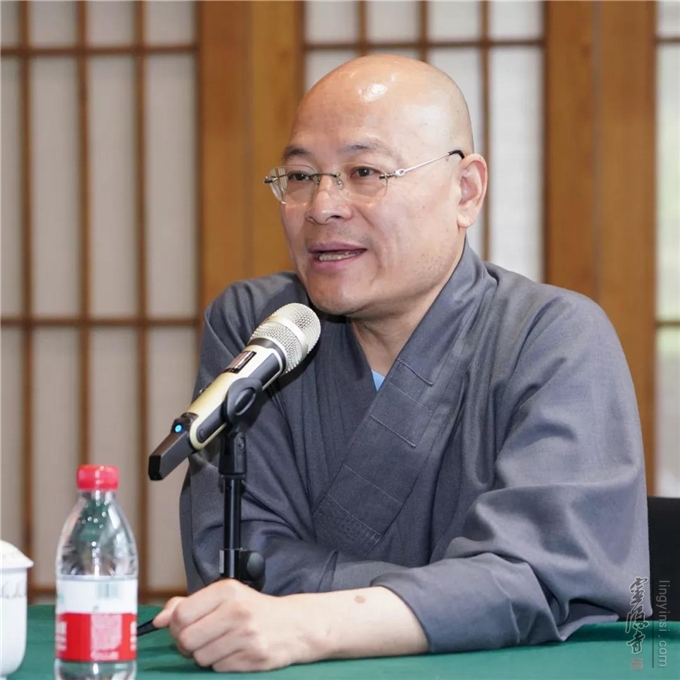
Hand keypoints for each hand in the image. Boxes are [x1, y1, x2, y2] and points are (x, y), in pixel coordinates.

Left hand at [152, 580, 317, 671]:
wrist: (294, 624)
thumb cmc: (254, 609)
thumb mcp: (224, 596)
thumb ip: (188, 604)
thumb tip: (159, 619)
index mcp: (227, 591)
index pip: (181, 615)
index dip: (176, 626)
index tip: (184, 625)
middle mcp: (237, 610)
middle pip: (186, 640)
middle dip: (188, 644)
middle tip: (202, 638)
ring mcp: (246, 635)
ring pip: (200, 657)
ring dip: (205, 655)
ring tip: (222, 643)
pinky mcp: (253, 657)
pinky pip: (218, 668)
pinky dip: (221, 663)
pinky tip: (234, 651)